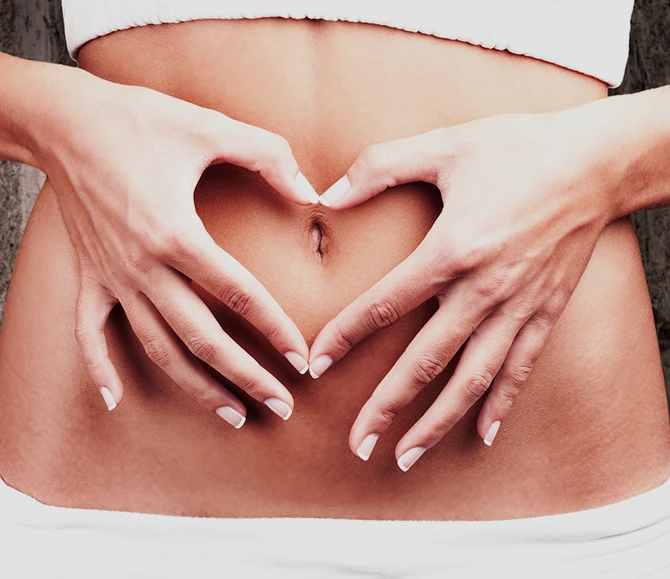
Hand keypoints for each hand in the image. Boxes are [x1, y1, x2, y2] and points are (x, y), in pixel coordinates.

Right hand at [34, 68, 317, 425]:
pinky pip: (90, 334)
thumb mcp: (208, 127)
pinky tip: (115, 400)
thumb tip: (311, 191)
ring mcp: (114, 278)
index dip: (275, 330)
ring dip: (196, 387)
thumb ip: (268, 155)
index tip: (302, 360)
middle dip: (246, 377)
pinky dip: (100, 368)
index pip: (239, 295)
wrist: (64, 120)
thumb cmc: (137, 120)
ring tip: (232, 415)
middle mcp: (145, 267)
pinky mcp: (89, 277)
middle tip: (281, 406)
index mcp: (178, 234)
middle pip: (202, 338)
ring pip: (158, 347)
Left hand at [311, 110, 612, 468]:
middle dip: (386, 406)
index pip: (384, 305)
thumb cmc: (519, 148)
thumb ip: (380, 166)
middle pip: (425, 360)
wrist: (597, 162)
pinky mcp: (546, 312)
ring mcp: (519, 306)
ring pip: (472, 379)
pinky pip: (520, 368)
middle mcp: (484, 289)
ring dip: (437, 421)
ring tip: (408, 456)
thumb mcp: (445, 145)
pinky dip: (501, 404)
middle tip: (357, 444)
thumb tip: (328, 194)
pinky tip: (484, 434)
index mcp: (452, 249)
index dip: (345, 336)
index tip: (316, 365)